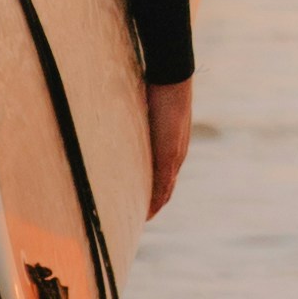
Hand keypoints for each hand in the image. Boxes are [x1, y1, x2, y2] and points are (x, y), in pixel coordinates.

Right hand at [143, 77, 192, 218]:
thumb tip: (121, 120)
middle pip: (167, 188)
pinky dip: (155, 200)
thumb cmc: (158, 89)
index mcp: (172, 146)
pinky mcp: (169, 156)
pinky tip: (148, 212)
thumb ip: (139, 123)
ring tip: (143, 220)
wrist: (171, 78)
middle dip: (155, 203)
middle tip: (142, 218)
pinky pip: (162, 185)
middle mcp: (176, 155)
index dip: (156, 192)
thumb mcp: (147, 111)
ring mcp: (174, 157)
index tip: (145, 205)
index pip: (165, 176)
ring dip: (155, 205)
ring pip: (165, 190)